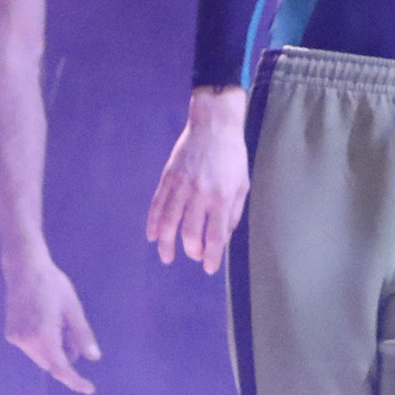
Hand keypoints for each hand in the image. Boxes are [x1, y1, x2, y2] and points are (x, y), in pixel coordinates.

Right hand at [1, 243, 101, 392]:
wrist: (24, 269)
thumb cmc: (53, 285)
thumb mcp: (73, 309)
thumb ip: (82, 335)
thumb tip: (93, 358)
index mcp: (43, 336)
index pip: (61, 369)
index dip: (75, 381)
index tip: (89, 388)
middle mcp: (26, 342)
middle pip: (50, 363)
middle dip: (65, 358)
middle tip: (73, 336)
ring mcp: (16, 338)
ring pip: (40, 356)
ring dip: (53, 349)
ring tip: (58, 322)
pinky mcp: (11, 333)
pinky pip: (31, 347)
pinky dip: (42, 343)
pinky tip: (46, 321)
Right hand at [146, 87, 251, 268]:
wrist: (214, 125)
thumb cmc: (232, 156)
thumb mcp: (243, 185)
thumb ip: (234, 213)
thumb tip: (223, 238)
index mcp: (223, 197)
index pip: (216, 236)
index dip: (212, 256)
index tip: (209, 269)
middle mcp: (201, 194)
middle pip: (190, 233)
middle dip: (191, 250)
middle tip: (194, 255)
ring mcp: (182, 186)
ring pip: (169, 222)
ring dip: (166, 244)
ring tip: (167, 257)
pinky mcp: (168, 178)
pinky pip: (157, 205)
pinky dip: (153, 223)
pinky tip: (152, 236)